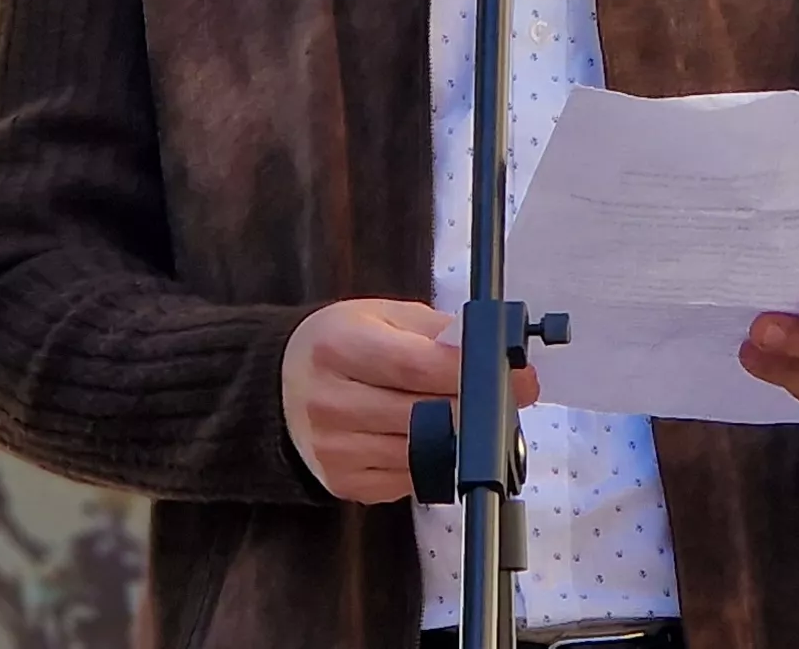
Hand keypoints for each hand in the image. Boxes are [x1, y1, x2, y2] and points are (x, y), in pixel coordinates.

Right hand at [281, 300, 538, 503]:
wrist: (280, 387)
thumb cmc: (340, 345)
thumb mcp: (381, 316)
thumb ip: (436, 331)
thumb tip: (483, 350)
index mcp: (337, 348)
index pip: (418, 367)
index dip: (473, 374)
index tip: (518, 376)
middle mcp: (330, 402)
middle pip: (425, 415)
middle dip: (477, 409)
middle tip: (510, 399)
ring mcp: (334, 449)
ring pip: (423, 453)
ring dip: (461, 439)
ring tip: (474, 418)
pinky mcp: (344, 483)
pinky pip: (409, 479)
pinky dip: (432, 462)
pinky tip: (433, 440)